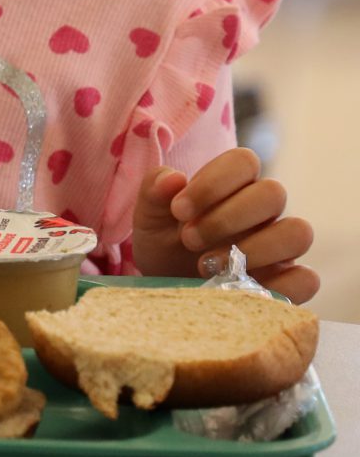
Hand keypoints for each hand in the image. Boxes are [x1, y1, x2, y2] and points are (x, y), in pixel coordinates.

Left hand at [131, 147, 317, 302]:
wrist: (168, 294)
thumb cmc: (164, 248)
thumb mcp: (149, 220)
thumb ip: (154, 192)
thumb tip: (174, 178)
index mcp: (233, 187)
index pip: (244, 161)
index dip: (214, 182)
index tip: (178, 209)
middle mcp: (263, 213)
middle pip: (273, 193)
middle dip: (227, 217)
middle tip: (189, 239)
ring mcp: (281, 248)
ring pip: (298, 232)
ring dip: (253, 249)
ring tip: (207, 265)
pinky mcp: (290, 284)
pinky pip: (307, 278)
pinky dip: (277, 285)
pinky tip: (236, 290)